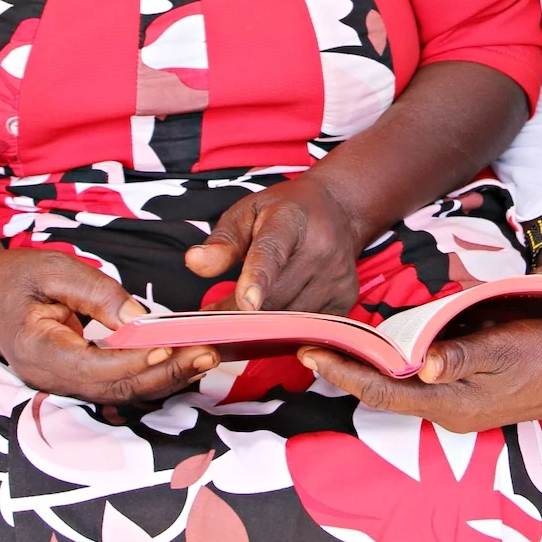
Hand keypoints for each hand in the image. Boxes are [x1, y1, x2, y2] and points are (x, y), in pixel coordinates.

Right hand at [0, 248, 217, 401]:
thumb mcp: (52, 269)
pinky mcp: (77, 379)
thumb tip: (139, 318)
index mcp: (37, 351)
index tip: (170, 347)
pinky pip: (118, 385)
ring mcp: (63, 384)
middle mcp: (50, 378)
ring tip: (207, 357)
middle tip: (208, 353)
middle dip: (164, 374)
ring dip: (165, 379)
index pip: (93, 366)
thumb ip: (96, 292)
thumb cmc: (15, 278)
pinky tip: (183, 361)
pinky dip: (152, 376)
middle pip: (114, 388)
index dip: (134, 361)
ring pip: (120, 393)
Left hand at [185, 174, 363, 313]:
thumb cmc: (284, 212)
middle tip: (212, 320)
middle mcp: (322, 247)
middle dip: (239, 315)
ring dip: (261, 327)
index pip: (273, 251)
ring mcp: (338, 275)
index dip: (258, 278)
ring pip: (290, 320)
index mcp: (291, 220)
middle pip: (277, 297)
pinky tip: (273, 322)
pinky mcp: (346, 297)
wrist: (339, 209)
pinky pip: (308, 328)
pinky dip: (286, 332)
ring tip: (241, 317)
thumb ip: (221, 241)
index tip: (245, 303)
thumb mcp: (247, 213)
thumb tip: (194, 262)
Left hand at [300, 315, 541, 431]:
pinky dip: (407, 357)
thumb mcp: (505, 348)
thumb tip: (421, 363)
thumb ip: (461, 355)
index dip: (344, 372)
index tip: (310, 352)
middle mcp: (451, 408)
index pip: (383, 389)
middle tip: (316, 344)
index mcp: (451, 403)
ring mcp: (464, 400)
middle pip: (388, 389)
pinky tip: (400, 340)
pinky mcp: (476, 387)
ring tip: (344, 341)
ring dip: (377, 363)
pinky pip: (430, 374)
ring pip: (408, 381)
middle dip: (350, 369)